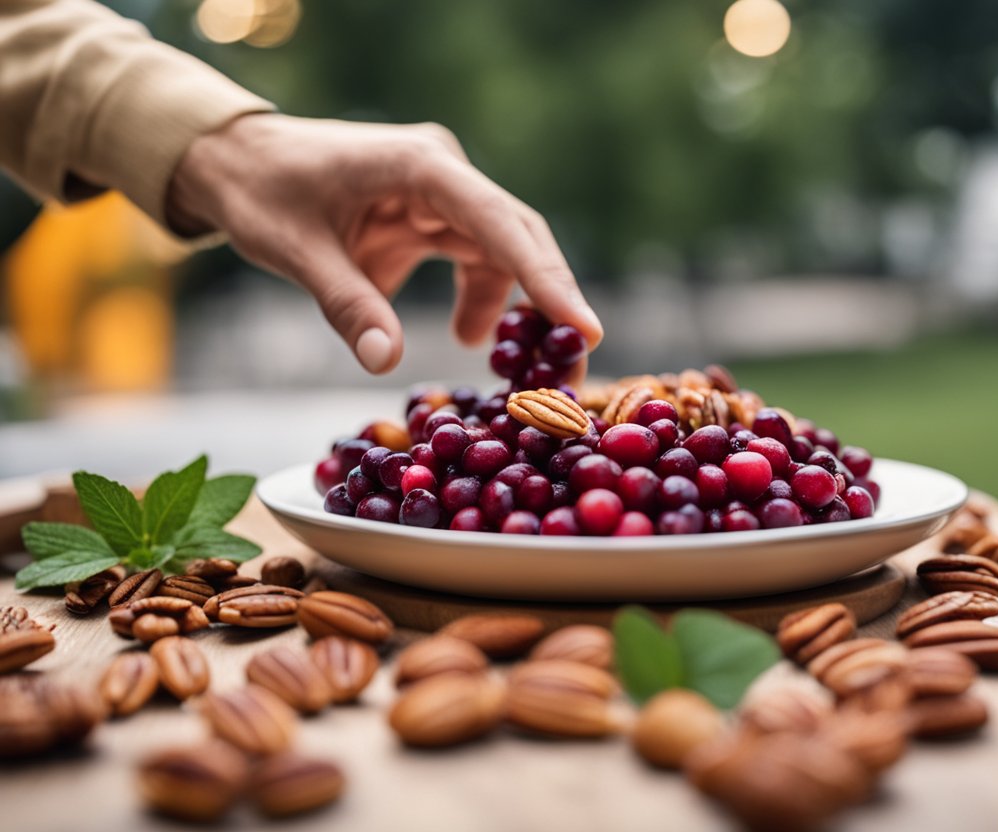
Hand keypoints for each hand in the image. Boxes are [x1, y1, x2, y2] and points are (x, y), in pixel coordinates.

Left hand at [167, 114, 601, 373]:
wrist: (235, 160)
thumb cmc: (260, 192)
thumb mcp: (296, 251)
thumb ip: (348, 305)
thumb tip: (387, 364)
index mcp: (421, 167)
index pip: (500, 224)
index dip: (547, 280)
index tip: (584, 330)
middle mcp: (445, 175)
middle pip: (520, 238)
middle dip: (549, 304)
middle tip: (571, 371)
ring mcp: (443, 193)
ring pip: (506, 253)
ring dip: (516, 310)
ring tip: (511, 370)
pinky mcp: (434, 214)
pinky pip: (478, 259)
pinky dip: (483, 300)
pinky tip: (471, 335)